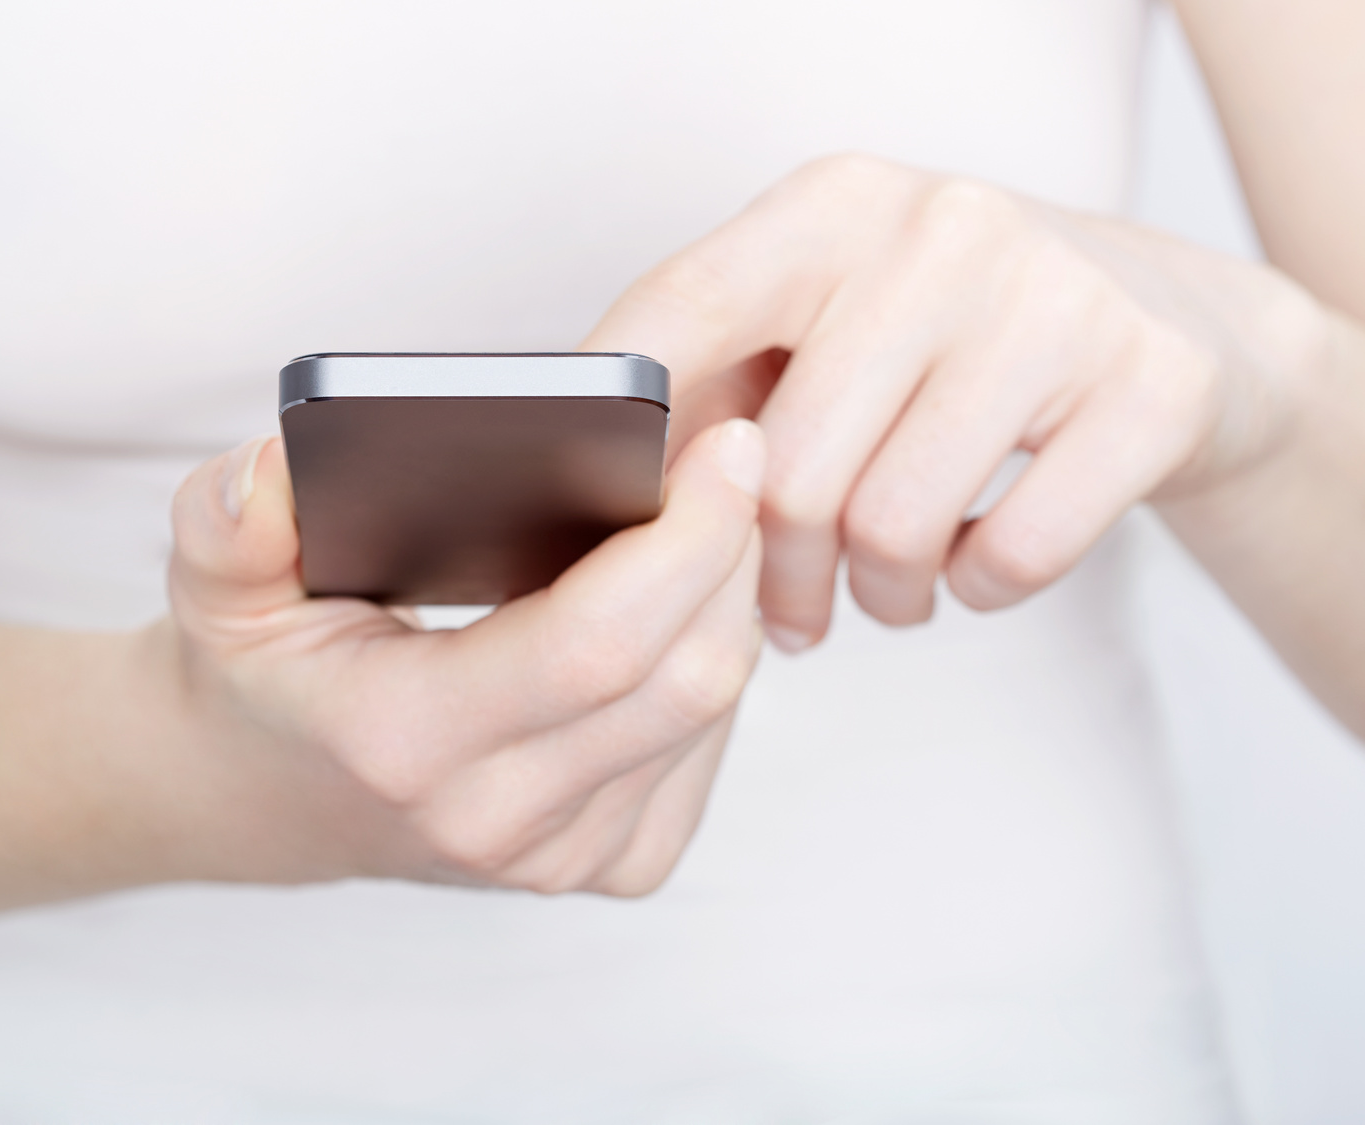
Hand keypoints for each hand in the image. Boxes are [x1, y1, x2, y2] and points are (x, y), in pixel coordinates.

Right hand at [161, 419, 764, 894]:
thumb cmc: (256, 674)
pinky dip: (714, 662)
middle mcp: (497, 821)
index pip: (594, 645)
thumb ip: (228, 518)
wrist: (261, 795)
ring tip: (709, 509)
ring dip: (732, 599)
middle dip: (731, 549)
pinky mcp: (606, 866)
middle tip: (730, 450)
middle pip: (686, 676)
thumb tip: (278, 464)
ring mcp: (560, 858)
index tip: (728, 442)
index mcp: (407, 742)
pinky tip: (682, 603)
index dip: (683, 539)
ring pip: (712, 711)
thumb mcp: (216, 583)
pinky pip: (706, 752)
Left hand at [583, 154, 1330, 649]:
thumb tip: (599, 500)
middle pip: (788, 467)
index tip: (582, 502)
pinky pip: (1015, 555)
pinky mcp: (1155, 382)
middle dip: (774, 574)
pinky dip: (980, 589)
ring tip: (882, 589)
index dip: (624, 418)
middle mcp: (943, 228)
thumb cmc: (948, 343)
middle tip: (786, 611)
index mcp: (834, 206)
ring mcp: (1057, 298)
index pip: (688, 306)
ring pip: (893, 524)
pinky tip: (973, 562)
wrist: (1167, 318)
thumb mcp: (832, 321)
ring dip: (877, 594)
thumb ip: (719, 384)